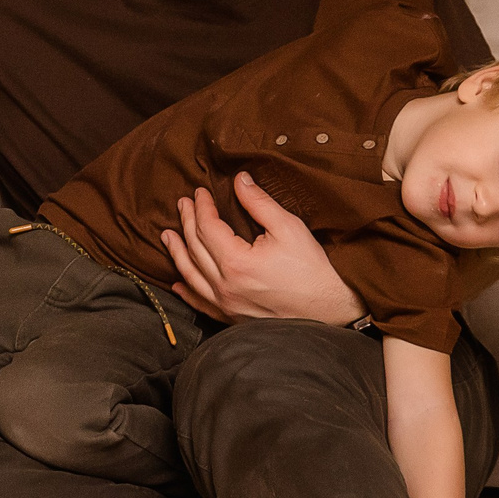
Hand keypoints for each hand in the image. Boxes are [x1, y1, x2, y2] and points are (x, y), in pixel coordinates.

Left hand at [160, 176, 365, 324]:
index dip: (201, 206)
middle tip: (182, 204)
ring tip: (167, 235)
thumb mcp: (289, 228)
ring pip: (191, 275)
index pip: (207, 227)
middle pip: (195, 248)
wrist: (331, 310)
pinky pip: (200, 304)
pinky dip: (186, 291)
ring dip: (177, 253)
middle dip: (187, 222)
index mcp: (236, 262)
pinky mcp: (232, 318)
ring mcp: (226, 304)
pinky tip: (177, 283)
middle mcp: (224, 286)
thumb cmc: (313, 270)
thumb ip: (259, 203)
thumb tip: (240, 179)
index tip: (199, 192)